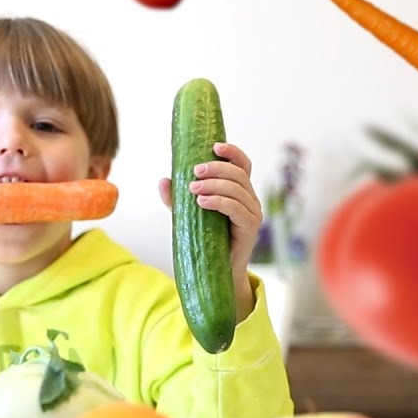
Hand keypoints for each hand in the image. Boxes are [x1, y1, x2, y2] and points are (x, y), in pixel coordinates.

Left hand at [158, 141, 261, 322]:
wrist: (217, 272)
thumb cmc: (205, 241)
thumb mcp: (188, 216)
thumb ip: (177, 199)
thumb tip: (163, 180)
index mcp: (240, 191)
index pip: (243, 165)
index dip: (233, 152)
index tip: (214, 146)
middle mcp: (250, 199)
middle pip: (239, 174)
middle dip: (216, 168)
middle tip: (194, 171)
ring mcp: (253, 213)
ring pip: (237, 189)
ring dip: (214, 184)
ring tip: (192, 188)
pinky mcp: (250, 228)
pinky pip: (236, 209)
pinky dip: (219, 202)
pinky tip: (201, 202)